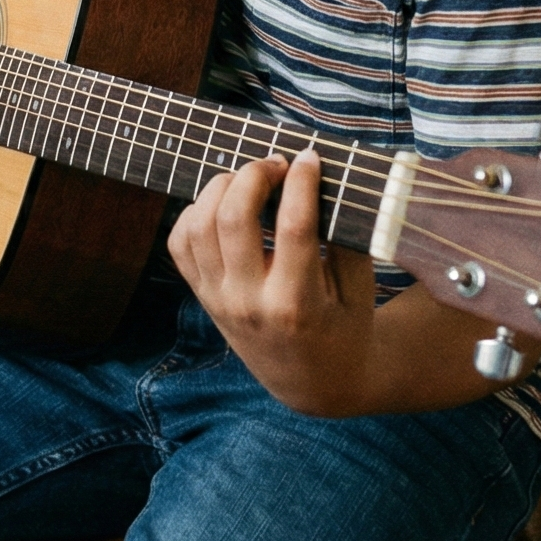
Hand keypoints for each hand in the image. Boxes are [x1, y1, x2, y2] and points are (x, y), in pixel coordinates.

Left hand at [169, 146, 377, 416]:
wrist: (314, 383)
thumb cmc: (346, 328)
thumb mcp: (360, 289)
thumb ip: (345, 236)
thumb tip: (327, 178)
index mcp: (296, 304)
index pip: (294, 227)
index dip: (301, 182)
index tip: (310, 157)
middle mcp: (249, 302)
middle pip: (234, 218)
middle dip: (254, 175)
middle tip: (277, 164)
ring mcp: (219, 301)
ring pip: (198, 225)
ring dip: (221, 187)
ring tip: (249, 178)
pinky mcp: (203, 298)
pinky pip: (180, 244)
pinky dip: (194, 214)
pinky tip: (223, 205)